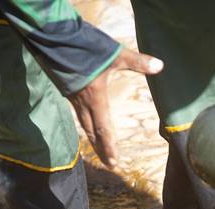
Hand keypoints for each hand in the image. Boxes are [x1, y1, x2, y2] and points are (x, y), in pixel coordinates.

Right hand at [69, 47, 162, 169]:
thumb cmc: (86, 47)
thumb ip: (137, 62)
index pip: (103, 129)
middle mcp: (82, 102)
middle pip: (92, 132)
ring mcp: (72, 96)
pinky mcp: (67, 89)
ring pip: (83, 123)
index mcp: (95, 98)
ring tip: (98, 148)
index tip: (114, 162)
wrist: (55, 38)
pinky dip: (85, 123)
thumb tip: (160, 66)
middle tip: (109, 164)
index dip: (108, 147)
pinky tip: (87, 121)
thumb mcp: (115, 54)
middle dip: (100, 149)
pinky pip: (77, 112)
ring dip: (92, 138)